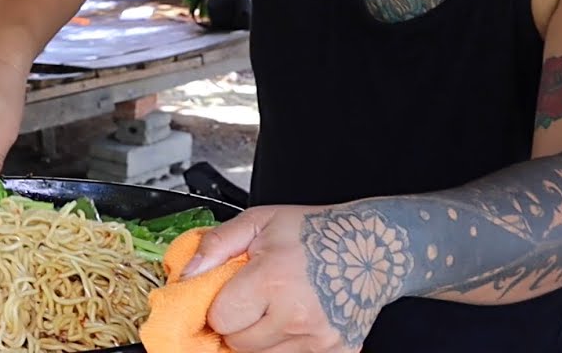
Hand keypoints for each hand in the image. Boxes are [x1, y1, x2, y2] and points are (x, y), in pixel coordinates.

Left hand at [185, 205, 395, 352]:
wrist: (374, 246)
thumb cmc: (316, 231)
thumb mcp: (260, 221)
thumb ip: (217, 245)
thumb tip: (187, 274)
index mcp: (273, 279)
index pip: (221, 318)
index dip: (220, 305)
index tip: (230, 293)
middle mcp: (297, 314)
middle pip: (239, 343)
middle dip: (238, 322)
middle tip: (254, 297)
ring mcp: (319, 338)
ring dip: (262, 335)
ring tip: (277, 304)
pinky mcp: (337, 352)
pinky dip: (287, 343)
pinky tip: (297, 317)